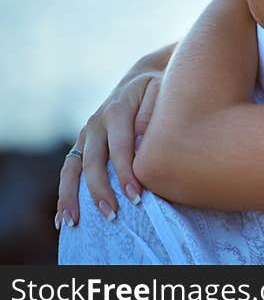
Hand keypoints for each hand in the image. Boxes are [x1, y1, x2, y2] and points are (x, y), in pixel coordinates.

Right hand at [55, 43, 174, 227]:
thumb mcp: (162, 92)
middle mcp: (96, 123)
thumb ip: (153, 115)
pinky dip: (65, 194)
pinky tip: (64, 218)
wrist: (144, 76)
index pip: (120, 148)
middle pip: (93, 161)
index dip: (126, 173)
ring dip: (72, 197)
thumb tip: (142, 144)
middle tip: (112, 215)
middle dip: (100, 191)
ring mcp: (86, 133)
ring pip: (73, 169)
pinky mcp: (83, 143)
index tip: (136, 196)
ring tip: (73, 223)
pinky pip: (69, 171)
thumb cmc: (160, 89)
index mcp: (117, 111)